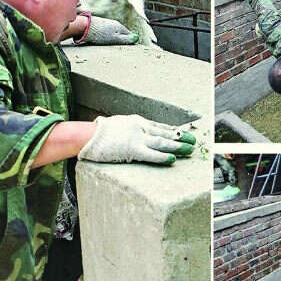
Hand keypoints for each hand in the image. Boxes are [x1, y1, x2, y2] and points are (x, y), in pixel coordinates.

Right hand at [78, 115, 195, 164]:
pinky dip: (163, 156)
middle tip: (193, 141)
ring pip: (162, 143)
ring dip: (177, 146)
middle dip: (180, 138)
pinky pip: (151, 154)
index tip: (184, 133)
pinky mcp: (132, 149)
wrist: (87, 135)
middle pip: (165, 133)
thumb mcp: (118, 125)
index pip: (160, 126)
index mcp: (137, 121)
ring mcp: (137, 138)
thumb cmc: (98, 132)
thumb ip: (130, 129)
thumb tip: (135, 134)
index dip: (173, 131)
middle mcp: (140, 128)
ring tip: (189, 149)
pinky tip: (173, 159)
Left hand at [83, 15, 138, 44]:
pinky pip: (106, 33)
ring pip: (113, 33)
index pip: (129, 35)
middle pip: (121, 33)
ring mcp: (107, 24)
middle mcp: (114, 24)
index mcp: (120, 27)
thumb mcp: (115, 39)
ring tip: (111, 45)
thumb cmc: (100, 34)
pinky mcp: (100, 25)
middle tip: (121, 48)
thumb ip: (126, 39)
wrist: (85, 27)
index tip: (130, 48)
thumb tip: (136, 38)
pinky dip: (107, 37)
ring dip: (114, 39)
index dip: (130, 41)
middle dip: (122, 40)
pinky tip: (103, 41)